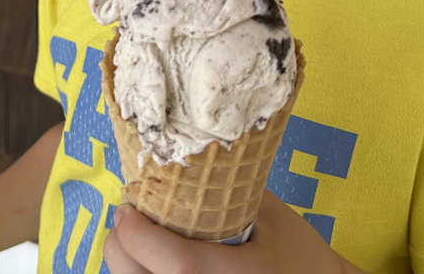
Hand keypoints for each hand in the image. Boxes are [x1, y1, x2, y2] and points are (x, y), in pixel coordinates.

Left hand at [103, 190, 364, 273]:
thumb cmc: (300, 255)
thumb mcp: (269, 214)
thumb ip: (224, 189)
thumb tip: (172, 160)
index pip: (175, 263)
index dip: (137, 233)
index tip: (127, 207)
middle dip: (123, 244)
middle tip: (130, 219)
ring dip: (130, 264)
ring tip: (143, 242)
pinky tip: (154, 263)